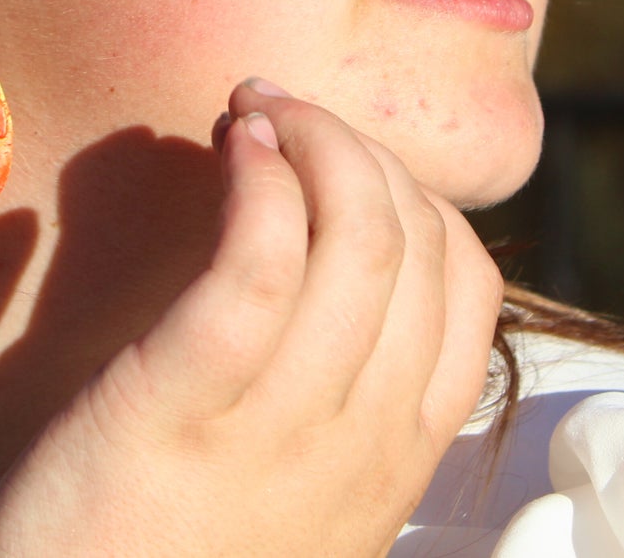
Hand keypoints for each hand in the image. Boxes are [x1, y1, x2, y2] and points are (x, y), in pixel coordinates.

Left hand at [0, 81, 502, 557]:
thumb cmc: (157, 555)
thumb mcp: (283, 496)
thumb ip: (328, 403)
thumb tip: (326, 263)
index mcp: (393, 464)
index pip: (466, 286)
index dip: (410, 191)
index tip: (332, 159)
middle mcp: (360, 447)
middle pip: (417, 242)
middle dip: (354, 143)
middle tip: (277, 112)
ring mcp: (279, 433)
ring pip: (360, 235)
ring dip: (310, 137)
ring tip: (250, 110)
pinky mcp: (180, 404)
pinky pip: (263, 261)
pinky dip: (261, 178)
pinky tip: (230, 143)